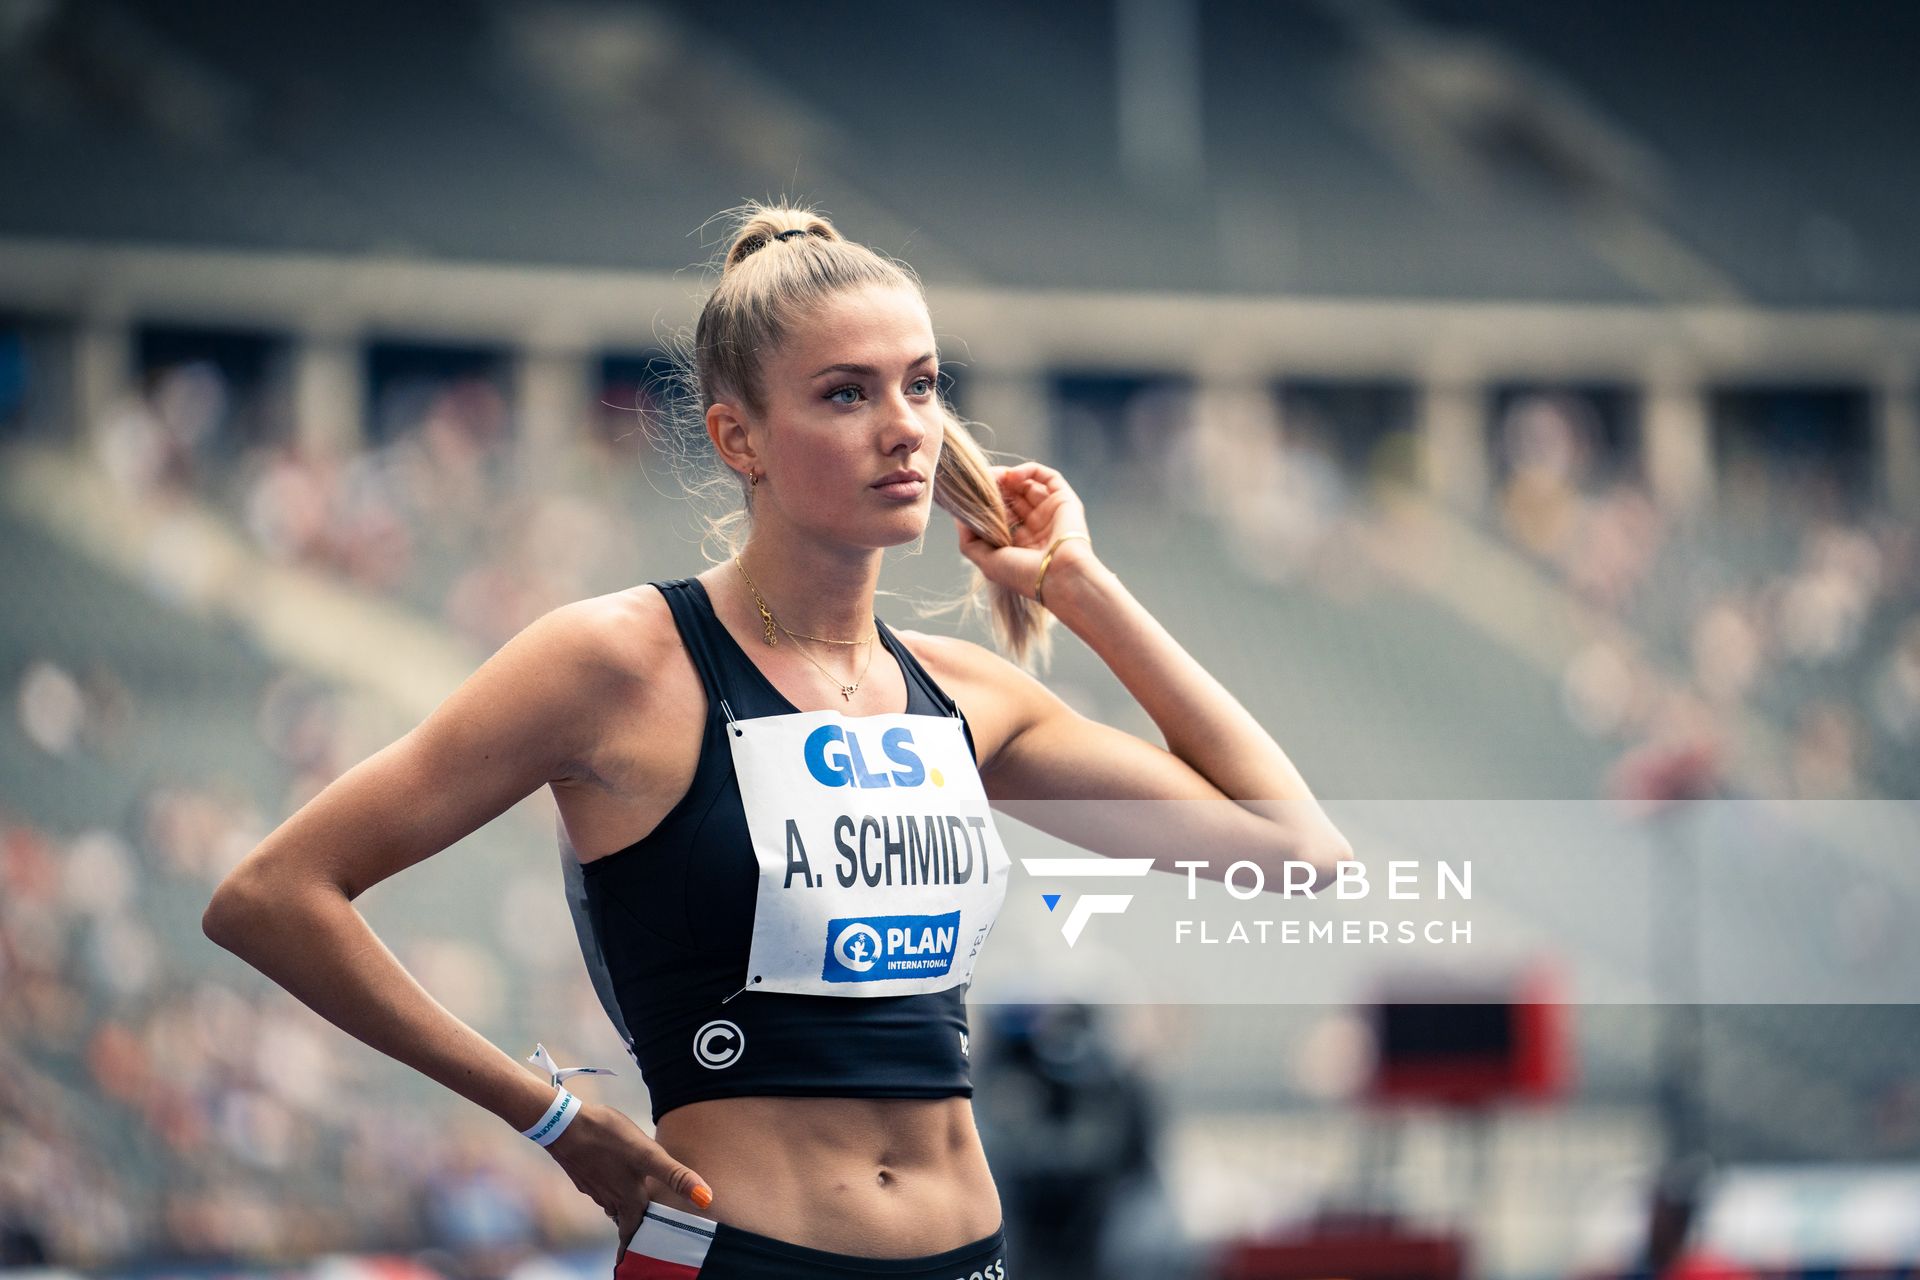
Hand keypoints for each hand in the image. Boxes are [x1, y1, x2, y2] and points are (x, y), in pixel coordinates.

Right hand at [543, 1100, 711, 1263]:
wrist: (565, 1123)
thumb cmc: (608, 1137)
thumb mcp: (648, 1154)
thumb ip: (676, 1176)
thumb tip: (706, 1199)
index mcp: (628, 1198)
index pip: (632, 1232)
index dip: (634, 1247)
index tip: (630, 1263)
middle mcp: (609, 1199)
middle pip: (623, 1219)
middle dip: (631, 1228)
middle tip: (639, 1236)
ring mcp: (593, 1187)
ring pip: (612, 1205)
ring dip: (621, 1209)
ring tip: (632, 1208)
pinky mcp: (583, 1174)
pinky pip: (600, 1190)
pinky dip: (609, 1191)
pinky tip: (614, 1179)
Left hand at [954, 461, 1094, 599]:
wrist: (1059, 576)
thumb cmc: (1022, 573)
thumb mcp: (986, 561)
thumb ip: (968, 540)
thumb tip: (960, 516)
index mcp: (1019, 542)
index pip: (1000, 514)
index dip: (986, 502)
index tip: (973, 496)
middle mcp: (1035, 526)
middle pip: (1012, 496)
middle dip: (995, 487)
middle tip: (981, 482)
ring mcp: (1050, 512)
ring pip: (1027, 484)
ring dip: (1008, 476)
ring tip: (995, 477)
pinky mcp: (1064, 500)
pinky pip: (1048, 477)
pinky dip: (1029, 470)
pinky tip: (1013, 476)